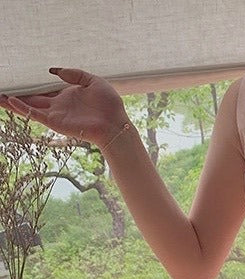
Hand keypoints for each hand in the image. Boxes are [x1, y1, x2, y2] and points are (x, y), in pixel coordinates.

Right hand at [0, 67, 128, 147]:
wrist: (116, 124)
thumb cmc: (110, 105)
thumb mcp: (93, 81)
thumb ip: (74, 74)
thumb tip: (54, 71)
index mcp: (66, 96)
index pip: (43, 89)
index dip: (30, 85)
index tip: (17, 78)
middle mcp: (58, 106)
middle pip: (32, 99)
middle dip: (16, 94)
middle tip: (1, 88)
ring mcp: (56, 115)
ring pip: (29, 108)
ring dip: (13, 102)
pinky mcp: (57, 123)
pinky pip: (37, 115)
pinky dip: (24, 109)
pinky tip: (12, 102)